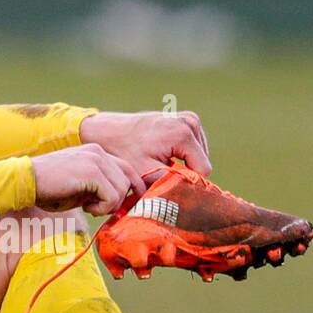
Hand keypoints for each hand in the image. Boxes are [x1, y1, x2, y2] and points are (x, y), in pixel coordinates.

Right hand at [30, 144, 146, 215]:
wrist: (25, 181)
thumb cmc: (48, 189)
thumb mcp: (79, 187)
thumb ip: (100, 190)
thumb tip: (119, 204)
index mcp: (95, 152)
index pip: (127, 168)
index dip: (131, 188)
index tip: (122, 205)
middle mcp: (98, 152)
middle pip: (129, 178)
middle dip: (120, 200)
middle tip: (100, 210)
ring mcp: (96, 160)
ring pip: (123, 189)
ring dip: (109, 205)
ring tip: (88, 207)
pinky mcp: (92, 172)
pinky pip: (112, 197)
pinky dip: (102, 208)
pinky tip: (85, 207)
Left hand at [78, 110, 210, 177]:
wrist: (110, 130)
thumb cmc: (125, 152)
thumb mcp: (147, 173)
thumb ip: (173, 183)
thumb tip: (193, 193)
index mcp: (183, 134)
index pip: (203, 170)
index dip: (187, 182)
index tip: (169, 185)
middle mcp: (190, 122)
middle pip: (202, 162)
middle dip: (184, 172)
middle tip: (161, 174)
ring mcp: (189, 119)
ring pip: (199, 155)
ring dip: (183, 164)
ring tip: (160, 164)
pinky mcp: (186, 119)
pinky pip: (193, 146)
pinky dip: (181, 154)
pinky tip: (164, 156)